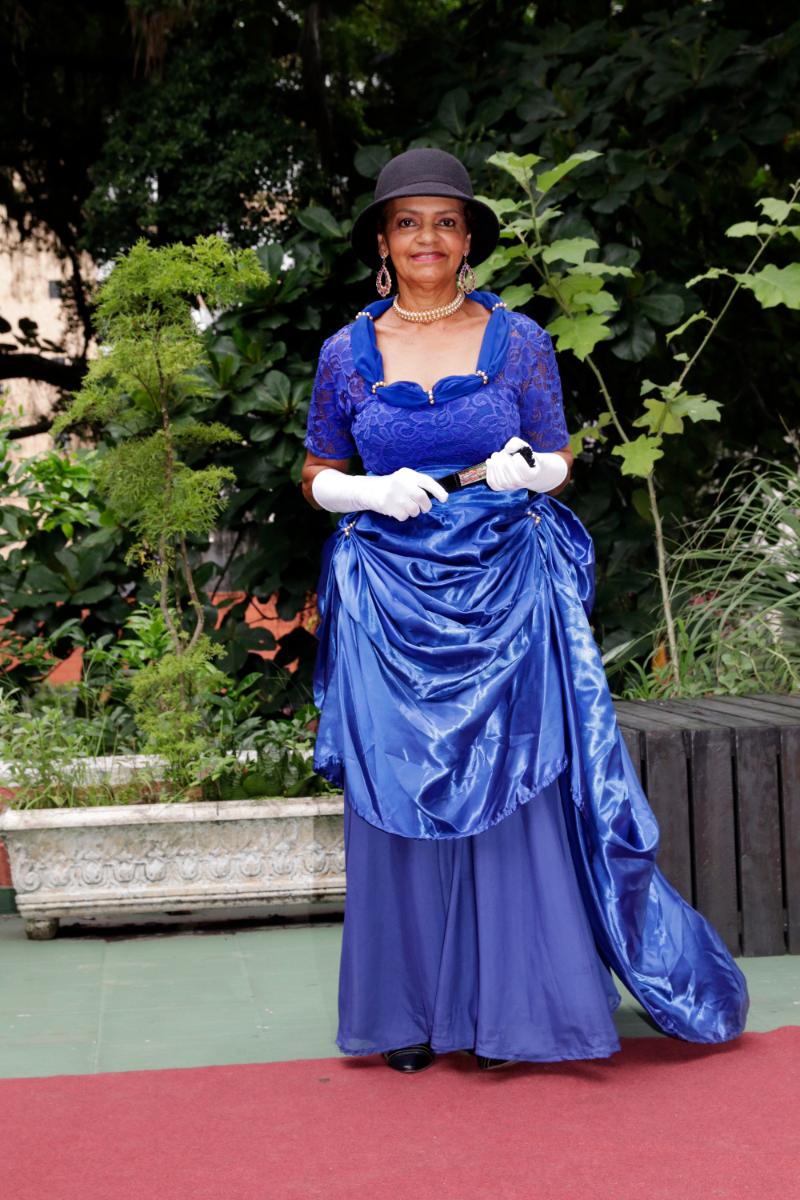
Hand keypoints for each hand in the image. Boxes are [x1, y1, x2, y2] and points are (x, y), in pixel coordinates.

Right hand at [311, 465, 447, 519]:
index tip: (444, 499)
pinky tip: (396, 510)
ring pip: (414, 510)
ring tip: (404, 507)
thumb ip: (418, 485)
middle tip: (423, 508)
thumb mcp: (404, 479)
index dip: (438, 491)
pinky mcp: (387, 504)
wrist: (367, 490)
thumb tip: (437, 496)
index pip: (427, 481)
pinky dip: (402, 516)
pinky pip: (403, 516)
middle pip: (423, 499)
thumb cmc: (391, 486)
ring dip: (412, 512)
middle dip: (425, 506)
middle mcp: (401, 482)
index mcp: (408, 474)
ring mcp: (393, 493)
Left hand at [485, 437, 567, 493]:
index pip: (526, 473)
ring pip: (502, 481)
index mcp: (532, 475)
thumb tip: (508, 448)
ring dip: (496, 466)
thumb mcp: (522, 445)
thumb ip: (516, 443)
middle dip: (505, 463)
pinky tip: (490, 462)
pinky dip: (489, 472)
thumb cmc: (522, 454)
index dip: (519, 463)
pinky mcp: (500, 487)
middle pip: (513, 479)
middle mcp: (522, 484)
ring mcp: (510, 487)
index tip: (517, 455)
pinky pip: (493, 483)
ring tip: (495, 455)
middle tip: (503, 453)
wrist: (517, 464)